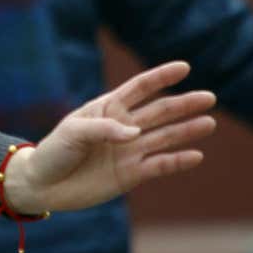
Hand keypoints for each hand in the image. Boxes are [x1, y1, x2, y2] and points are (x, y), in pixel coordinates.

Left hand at [3, 61, 215, 213]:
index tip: (184, 67)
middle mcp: (124, 127)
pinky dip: (177, 161)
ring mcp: (130, 150)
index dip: (161, 77)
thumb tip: (136, 133)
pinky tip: (196, 155)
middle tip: (209, 97)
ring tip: (209, 123)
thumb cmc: (55, 151)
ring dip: (187, 130)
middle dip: (184, 104)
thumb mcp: (74, 132)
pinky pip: (159, 165)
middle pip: (159, 111)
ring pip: (165, 137)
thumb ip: (104, 129)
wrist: (44, 184)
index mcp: (108, 108)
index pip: (140, 88)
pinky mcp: (131, 174)